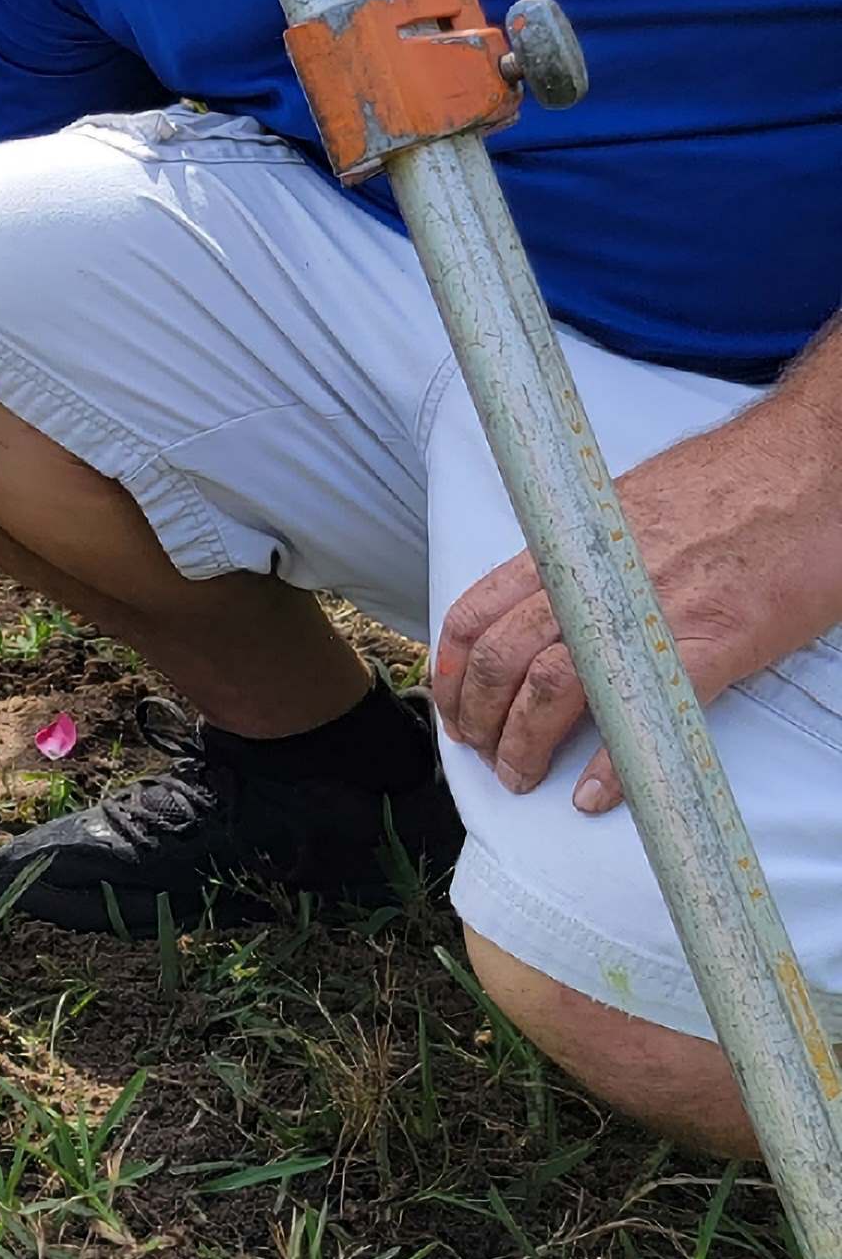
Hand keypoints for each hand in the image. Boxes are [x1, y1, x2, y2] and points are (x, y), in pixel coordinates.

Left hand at [434, 398, 841, 809]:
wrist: (809, 466)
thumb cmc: (724, 481)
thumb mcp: (622, 505)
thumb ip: (579, 554)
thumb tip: (548, 597)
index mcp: (568, 546)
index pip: (477, 613)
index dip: (454, 670)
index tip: (452, 704)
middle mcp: (593, 580)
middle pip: (504, 662)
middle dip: (482, 720)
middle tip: (486, 756)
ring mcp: (648, 615)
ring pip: (553, 691)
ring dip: (528, 745)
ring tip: (525, 778)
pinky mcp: (713, 644)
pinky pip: (644, 714)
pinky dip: (614, 763)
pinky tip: (596, 792)